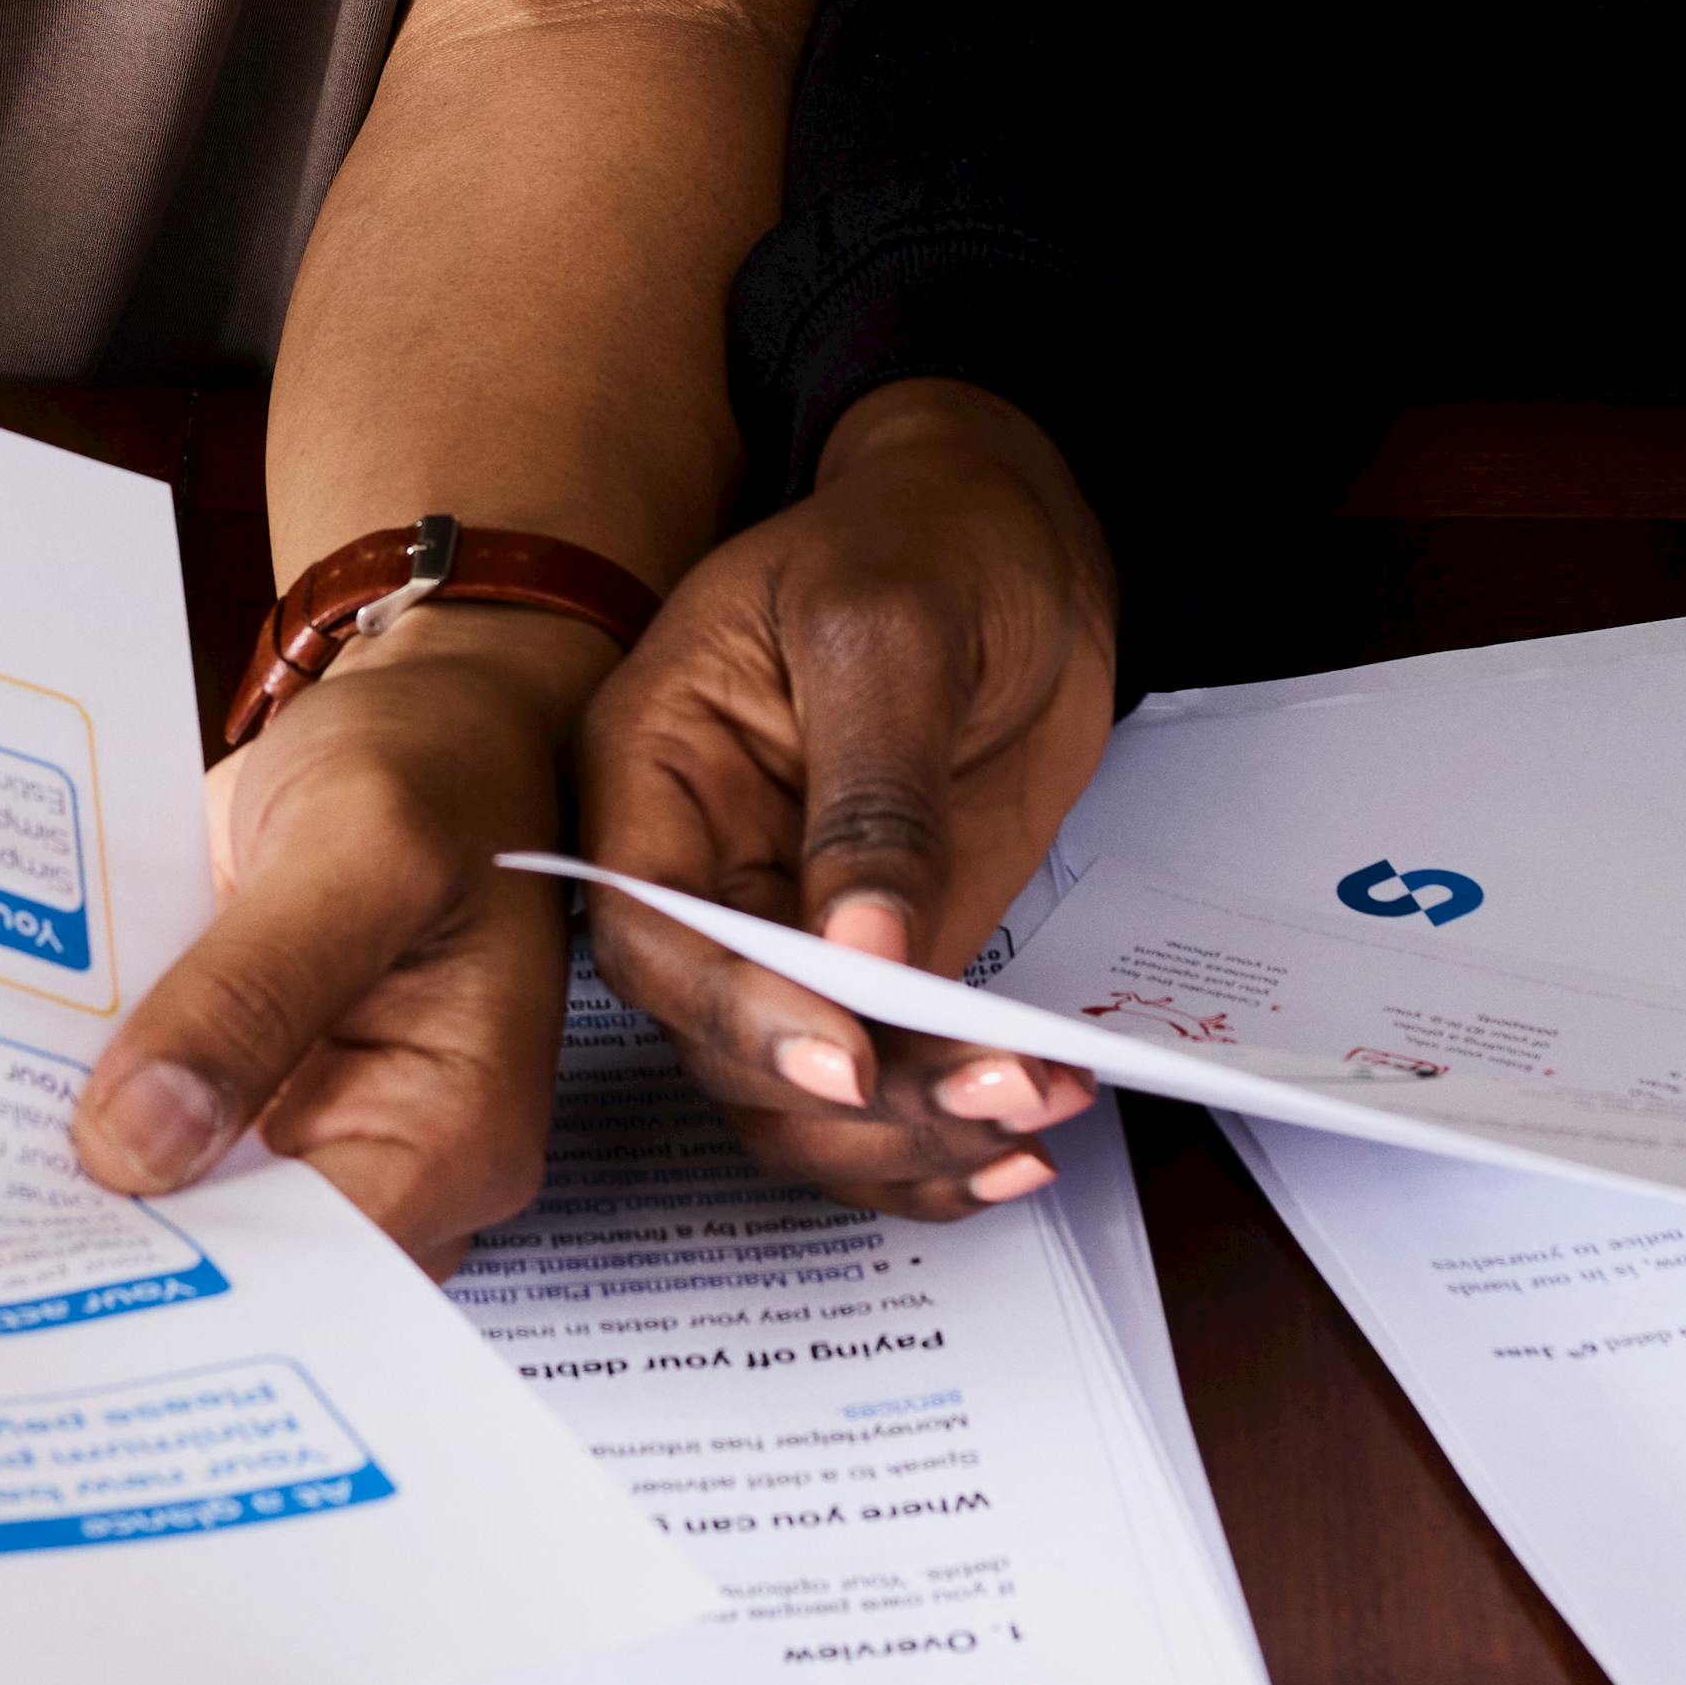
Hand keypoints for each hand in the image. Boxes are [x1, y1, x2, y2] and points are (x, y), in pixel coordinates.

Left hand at [73, 622, 588, 1271]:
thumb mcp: (357, 848)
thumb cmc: (435, 763)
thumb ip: (252, 990)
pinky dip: (74, 1109)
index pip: (309, 1272)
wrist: (426, 707)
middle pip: (236, 1258)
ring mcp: (310, 1126)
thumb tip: (134, 1147)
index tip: (39, 1256)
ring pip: (180, 1201)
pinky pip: (154, 1128)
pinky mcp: (245, 1085)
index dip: (180, 1279)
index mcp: (453, 1131)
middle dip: (107, 1239)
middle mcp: (388, 1160)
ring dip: (75, 1178)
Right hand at [573, 380, 1119, 1218]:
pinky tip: (1020, 1147)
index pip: (651, 928)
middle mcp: (697, 868)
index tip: (849, 1062)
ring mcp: (785, 926)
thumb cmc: (924, 538)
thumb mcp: (892, 628)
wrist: (1013, 539)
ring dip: (910, 1138)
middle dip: (858, 1098)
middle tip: (994, 1094)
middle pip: (723, 1041)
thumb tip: (865, 954)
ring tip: (1034, 1114)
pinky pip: (880, 1084)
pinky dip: (939, 1137)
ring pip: (796, 1097)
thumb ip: (876, 793)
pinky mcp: (874, 963)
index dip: (738, 1011)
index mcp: (651, 769)